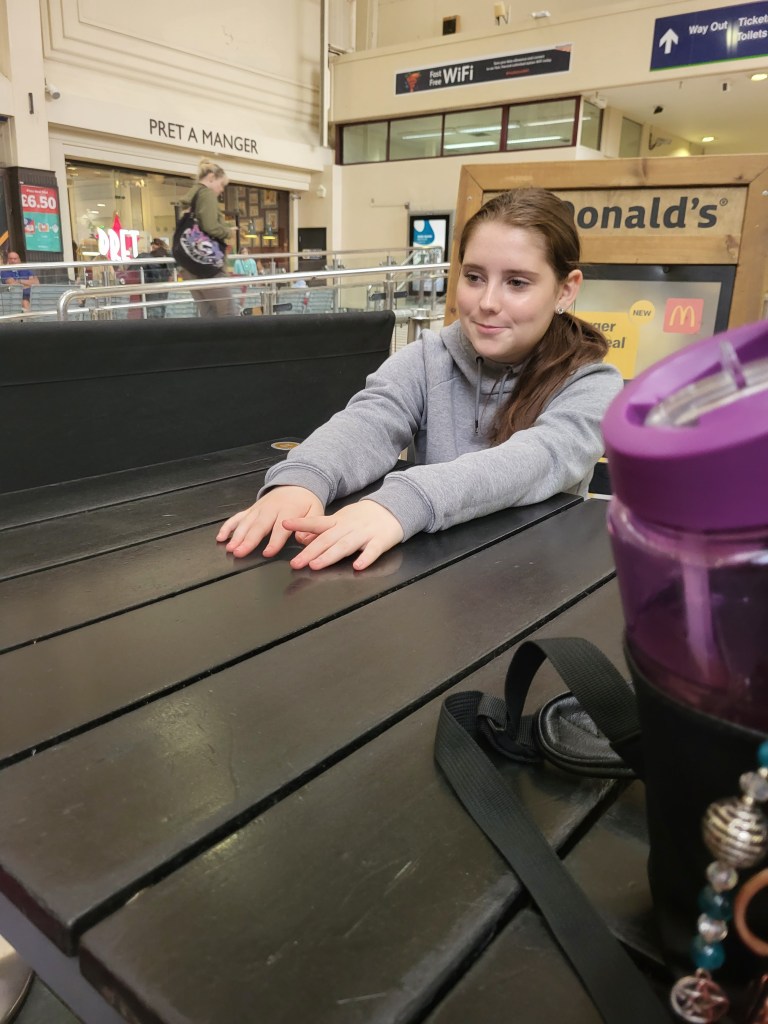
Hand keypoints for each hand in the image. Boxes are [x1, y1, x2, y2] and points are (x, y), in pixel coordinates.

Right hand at [216, 486, 323, 557]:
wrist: (296, 483)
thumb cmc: (306, 502)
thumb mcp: (316, 511)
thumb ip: (310, 526)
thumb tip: (302, 539)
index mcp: (288, 509)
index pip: (280, 528)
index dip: (274, 541)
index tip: (267, 552)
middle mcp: (270, 508)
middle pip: (258, 526)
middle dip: (248, 540)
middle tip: (239, 552)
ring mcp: (259, 508)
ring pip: (245, 522)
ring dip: (236, 535)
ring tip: (230, 548)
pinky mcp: (251, 509)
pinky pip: (237, 517)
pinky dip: (228, 526)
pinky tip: (221, 537)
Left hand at [282, 500, 403, 571]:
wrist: (391, 509)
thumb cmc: (363, 518)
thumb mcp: (340, 520)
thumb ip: (322, 530)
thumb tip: (301, 538)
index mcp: (337, 522)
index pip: (316, 522)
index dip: (300, 523)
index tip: (284, 524)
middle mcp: (348, 527)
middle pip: (327, 539)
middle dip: (310, 552)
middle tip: (296, 563)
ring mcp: (364, 534)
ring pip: (345, 545)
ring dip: (330, 556)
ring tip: (316, 565)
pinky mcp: (380, 541)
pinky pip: (372, 551)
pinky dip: (366, 558)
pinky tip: (358, 566)